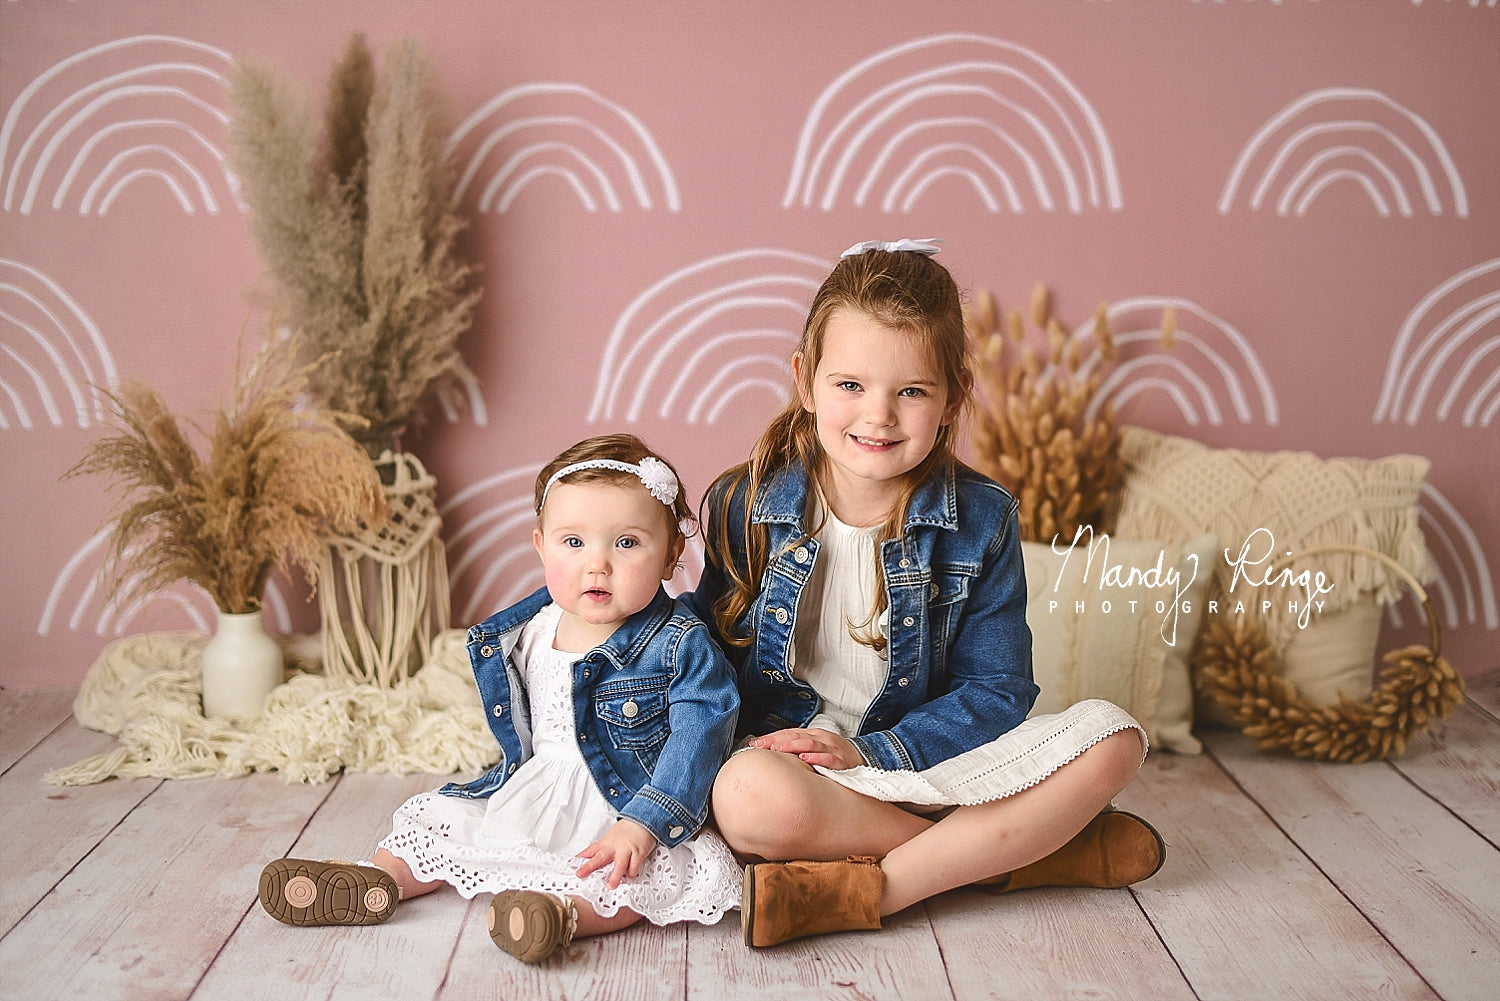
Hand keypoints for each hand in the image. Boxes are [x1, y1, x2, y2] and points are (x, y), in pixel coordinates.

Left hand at [575, 818, 657, 888]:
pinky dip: (632, 872)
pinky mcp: (638, 853)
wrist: (643, 820)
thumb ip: (604, 848)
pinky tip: (630, 874)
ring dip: (615, 876)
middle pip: (600, 857)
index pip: (590, 850)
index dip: (580, 858)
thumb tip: (593, 860)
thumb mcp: (612, 837)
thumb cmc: (628, 830)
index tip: (572, 866)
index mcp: (606, 843)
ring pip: (619, 864)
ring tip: (611, 886)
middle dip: (589, 866)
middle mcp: (614, 847)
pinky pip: (634, 866)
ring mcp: (626, 850)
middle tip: (580, 874)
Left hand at [748, 727, 863, 769]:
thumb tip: (773, 754)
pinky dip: (816, 758)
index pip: (789, 733)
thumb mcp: (817, 748)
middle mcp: (821, 738)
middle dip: (776, 740)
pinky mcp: (841, 761)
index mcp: (813, 735)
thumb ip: (798, 750)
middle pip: (796, 736)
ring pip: (810, 744)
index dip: (772, 737)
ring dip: (792, 745)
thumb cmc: (836, 755)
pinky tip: (805, 759)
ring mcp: (832, 748)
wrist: (864, 759)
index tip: (755, 743)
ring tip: (777, 748)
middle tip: (760, 745)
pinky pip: (828, 759)